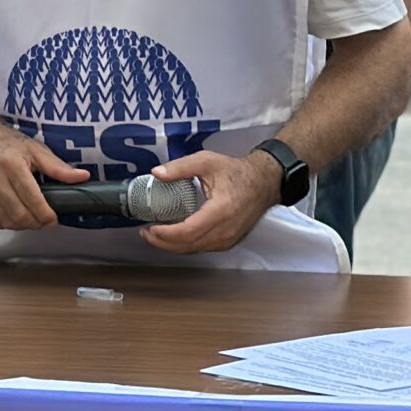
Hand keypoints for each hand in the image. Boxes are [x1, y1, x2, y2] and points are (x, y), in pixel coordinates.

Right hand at [0, 125, 88, 230]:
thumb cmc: (6, 143)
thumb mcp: (35, 150)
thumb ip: (59, 167)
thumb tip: (82, 177)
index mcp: (11, 164)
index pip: (33, 201)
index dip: (46, 215)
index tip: (53, 218)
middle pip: (19, 215)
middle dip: (36, 223)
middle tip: (43, 220)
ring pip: (5, 221)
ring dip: (21, 225)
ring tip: (29, 217)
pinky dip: (5, 223)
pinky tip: (12, 214)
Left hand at [137, 149, 275, 257]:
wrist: (264, 182)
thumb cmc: (237, 172)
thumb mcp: (207, 161)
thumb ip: (181, 167)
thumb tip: (156, 174)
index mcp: (221, 211)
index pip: (188, 231)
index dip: (166, 234)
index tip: (149, 227)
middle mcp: (226, 230)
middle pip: (188, 245)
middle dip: (163, 242)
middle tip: (146, 232)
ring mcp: (228, 239)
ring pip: (194, 250)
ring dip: (172, 246)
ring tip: (155, 235)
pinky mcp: (228, 242)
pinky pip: (202, 248)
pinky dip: (185, 245)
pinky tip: (174, 237)